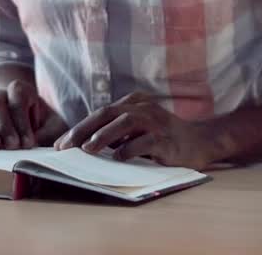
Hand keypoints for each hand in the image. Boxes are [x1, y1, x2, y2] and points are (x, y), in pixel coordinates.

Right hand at [0, 79, 67, 149]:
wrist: (28, 123)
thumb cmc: (43, 124)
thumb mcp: (53, 124)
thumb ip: (48, 132)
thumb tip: (35, 144)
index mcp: (21, 90)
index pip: (17, 97)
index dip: (22, 119)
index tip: (28, 142)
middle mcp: (0, 95)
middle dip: (3, 125)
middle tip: (12, 145)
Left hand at [54, 92, 225, 168]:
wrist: (201, 141)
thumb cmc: (163, 138)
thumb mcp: (137, 131)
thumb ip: (116, 134)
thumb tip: (84, 147)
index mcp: (133, 103)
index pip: (99, 114)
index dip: (79, 128)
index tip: (60, 144)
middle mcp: (143, 108)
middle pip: (107, 113)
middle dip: (84, 130)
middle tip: (66, 146)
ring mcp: (156, 122)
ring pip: (125, 122)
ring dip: (104, 136)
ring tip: (88, 149)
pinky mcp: (167, 139)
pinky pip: (147, 141)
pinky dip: (131, 148)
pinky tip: (118, 158)